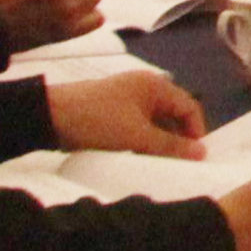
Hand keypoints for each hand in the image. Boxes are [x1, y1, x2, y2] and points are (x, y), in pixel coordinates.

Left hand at [51, 67, 208, 156]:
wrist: (49, 117)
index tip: (196, 158)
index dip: (196, 132)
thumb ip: (170, 146)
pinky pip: (138, 126)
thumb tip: (202, 153)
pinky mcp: (113, 111)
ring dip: (158, 142)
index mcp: (155, 86)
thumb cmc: (98, 121)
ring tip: (157, 162)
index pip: (190, 106)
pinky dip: (142, 140)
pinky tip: (138, 155)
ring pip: (155, 123)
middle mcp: (144, 88)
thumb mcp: (136, 136)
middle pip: (173, 114)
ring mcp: (127, 99)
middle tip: (178, 164)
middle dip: (177, 139)